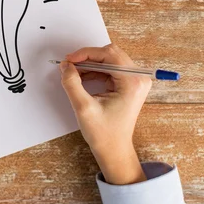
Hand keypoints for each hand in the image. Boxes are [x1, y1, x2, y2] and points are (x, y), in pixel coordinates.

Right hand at [59, 43, 150, 184]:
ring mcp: (135, 81)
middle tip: (69, 66)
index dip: (86, 54)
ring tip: (73, 73)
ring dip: (90, 64)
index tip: (69, 60)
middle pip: (110, 54)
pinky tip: (82, 78)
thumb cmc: (104, 134)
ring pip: (109, 59)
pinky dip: (95, 70)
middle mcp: (137, 78)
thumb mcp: (83, 108)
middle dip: (87, 57)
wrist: (115, 150)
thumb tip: (65, 65)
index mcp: (132, 82)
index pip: (108, 54)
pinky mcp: (129, 84)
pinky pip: (110, 68)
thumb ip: (72, 83)